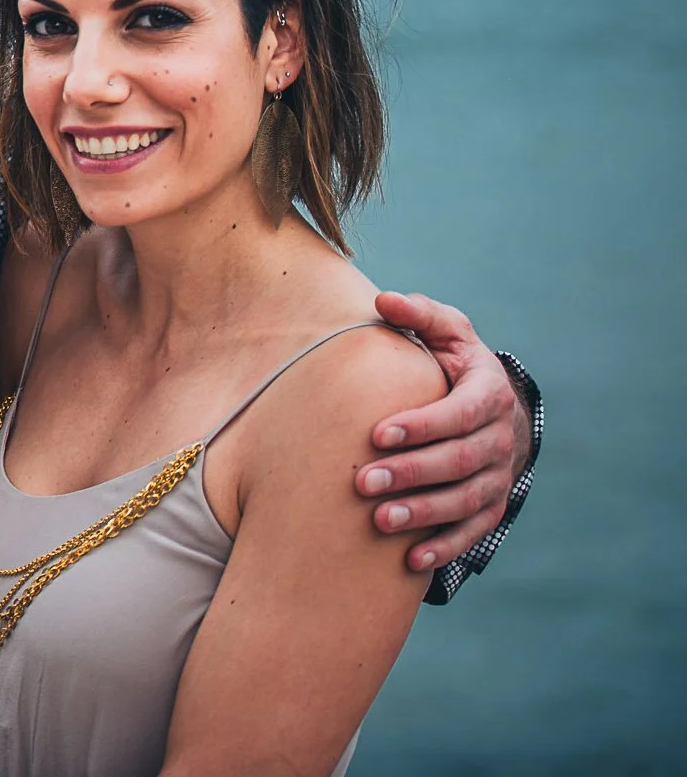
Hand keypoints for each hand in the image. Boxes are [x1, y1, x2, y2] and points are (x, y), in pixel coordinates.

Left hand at [363, 291, 528, 570]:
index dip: (422, 425)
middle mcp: (499, 439)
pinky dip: (444, 546)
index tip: (378, 433)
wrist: (492, 405)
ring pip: (465, 501)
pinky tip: (410, 560)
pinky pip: (472, 531)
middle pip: (458, 462)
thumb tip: (383, 301)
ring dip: (423, 513)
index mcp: (488, 394)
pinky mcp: (490, 506)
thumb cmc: (453, 362)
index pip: (458, 414)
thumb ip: (418, 315)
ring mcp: (498, 476)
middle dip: (411, 473)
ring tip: (380, 521)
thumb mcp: (445, 332)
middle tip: (363, 483)